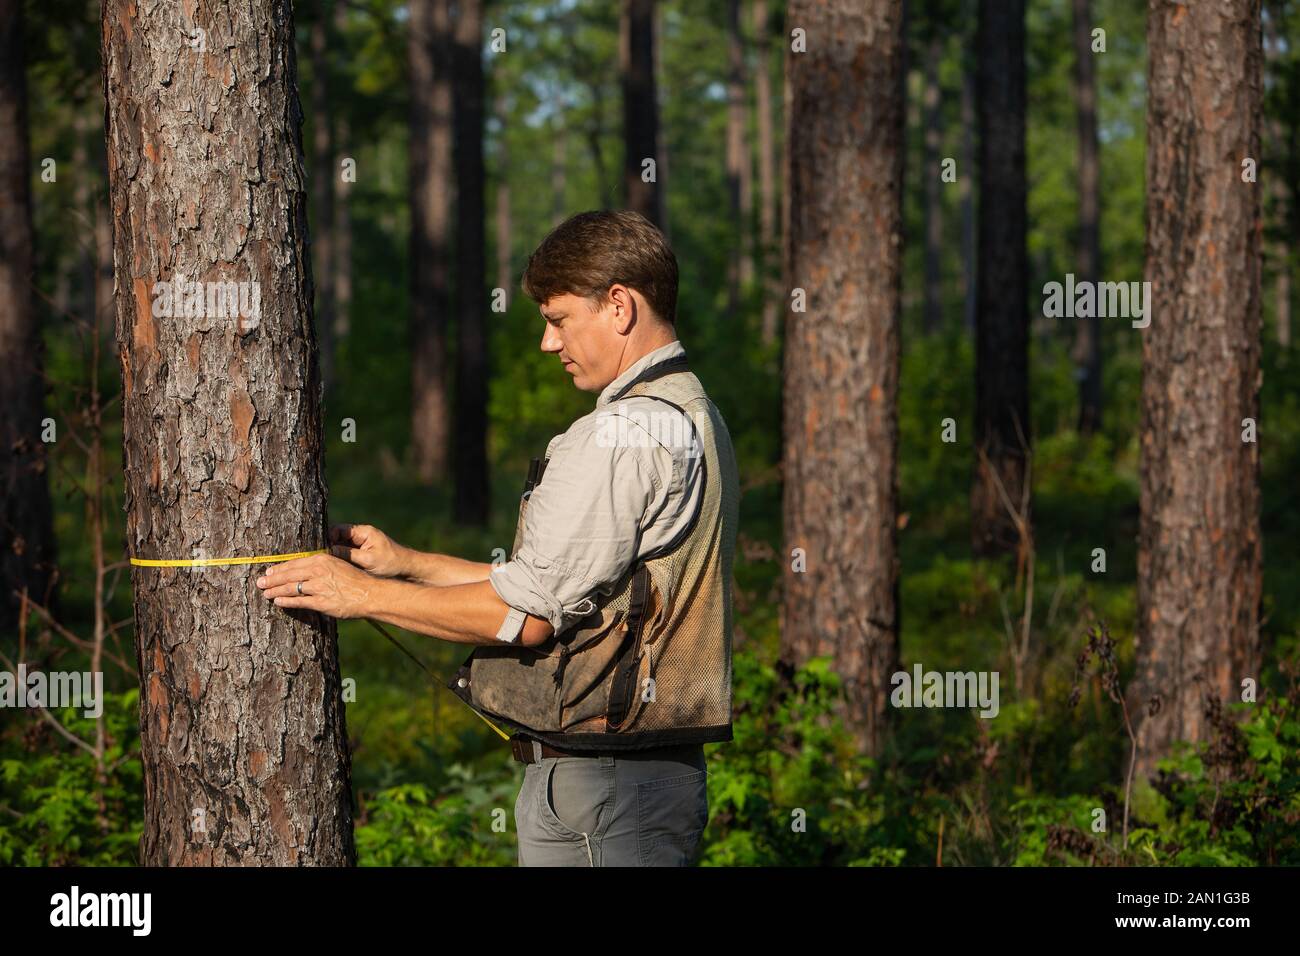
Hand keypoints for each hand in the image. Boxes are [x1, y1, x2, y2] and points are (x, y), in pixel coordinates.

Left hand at [255, 553, 377, 619]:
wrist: (369, 593)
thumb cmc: (355, 580)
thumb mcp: (338, 565)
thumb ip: (321, 567)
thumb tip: (304, 571)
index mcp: (322, 559)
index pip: (294, 563)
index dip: (279, 568)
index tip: (269, 571)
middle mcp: (318, 571)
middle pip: (289, 574)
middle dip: (272, 579)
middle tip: (260, 582)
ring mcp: (319, 586)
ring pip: (291, 587)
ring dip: (275, 590)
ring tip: (265, 593)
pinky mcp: (321, 601)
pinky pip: (299, 601)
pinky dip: (286, 601)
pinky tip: (278, 601)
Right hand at [328, 523, 410, 577]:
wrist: (407, 569)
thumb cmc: (391, 563)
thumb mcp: (368, 560)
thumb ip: (348, 554)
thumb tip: (327, 551)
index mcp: (363, 532)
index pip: (339, 529)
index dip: (327, 537)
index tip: (320, 548)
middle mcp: (361, 535)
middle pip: (337, 536)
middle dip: (327, 546)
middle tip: (317, 557)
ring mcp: (361, 544)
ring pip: (340, 545)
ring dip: (333, 553)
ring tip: (322, 563)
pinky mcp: (361, 553)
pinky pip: (346, 553)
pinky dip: (339, 558)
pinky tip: (332, 567)